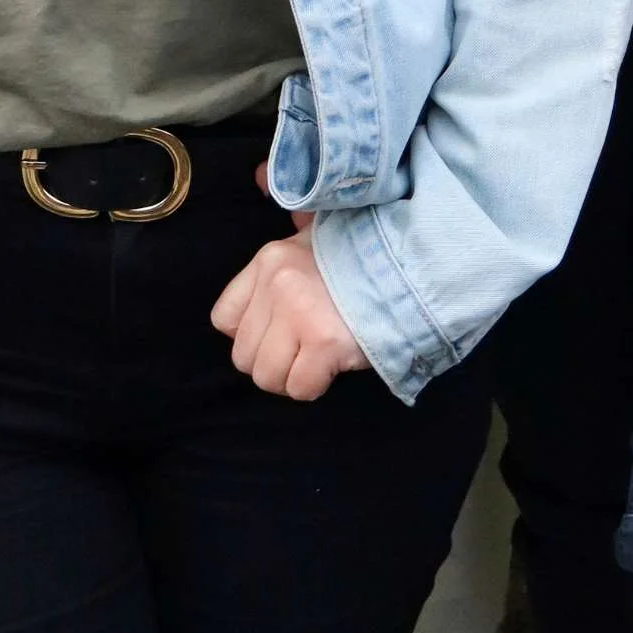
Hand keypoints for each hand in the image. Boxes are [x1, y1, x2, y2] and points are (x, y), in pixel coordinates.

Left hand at [212, 226, 368, 400]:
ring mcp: (298, 313)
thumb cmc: (358, 261)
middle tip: (301, 354)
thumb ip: (284, 265)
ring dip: (290, 379)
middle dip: (272, 363)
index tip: (276, 336)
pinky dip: (314, 386)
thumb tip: (270, 273)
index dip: (249, 336)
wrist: (409, 267)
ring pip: (266, 376)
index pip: (224, 319)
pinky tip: (331, 367)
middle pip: (243, 356)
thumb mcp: (310, 245)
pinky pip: (299, 387)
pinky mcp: (324, 342)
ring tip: (315, 361)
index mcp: (268, 260)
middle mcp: (276, 284)